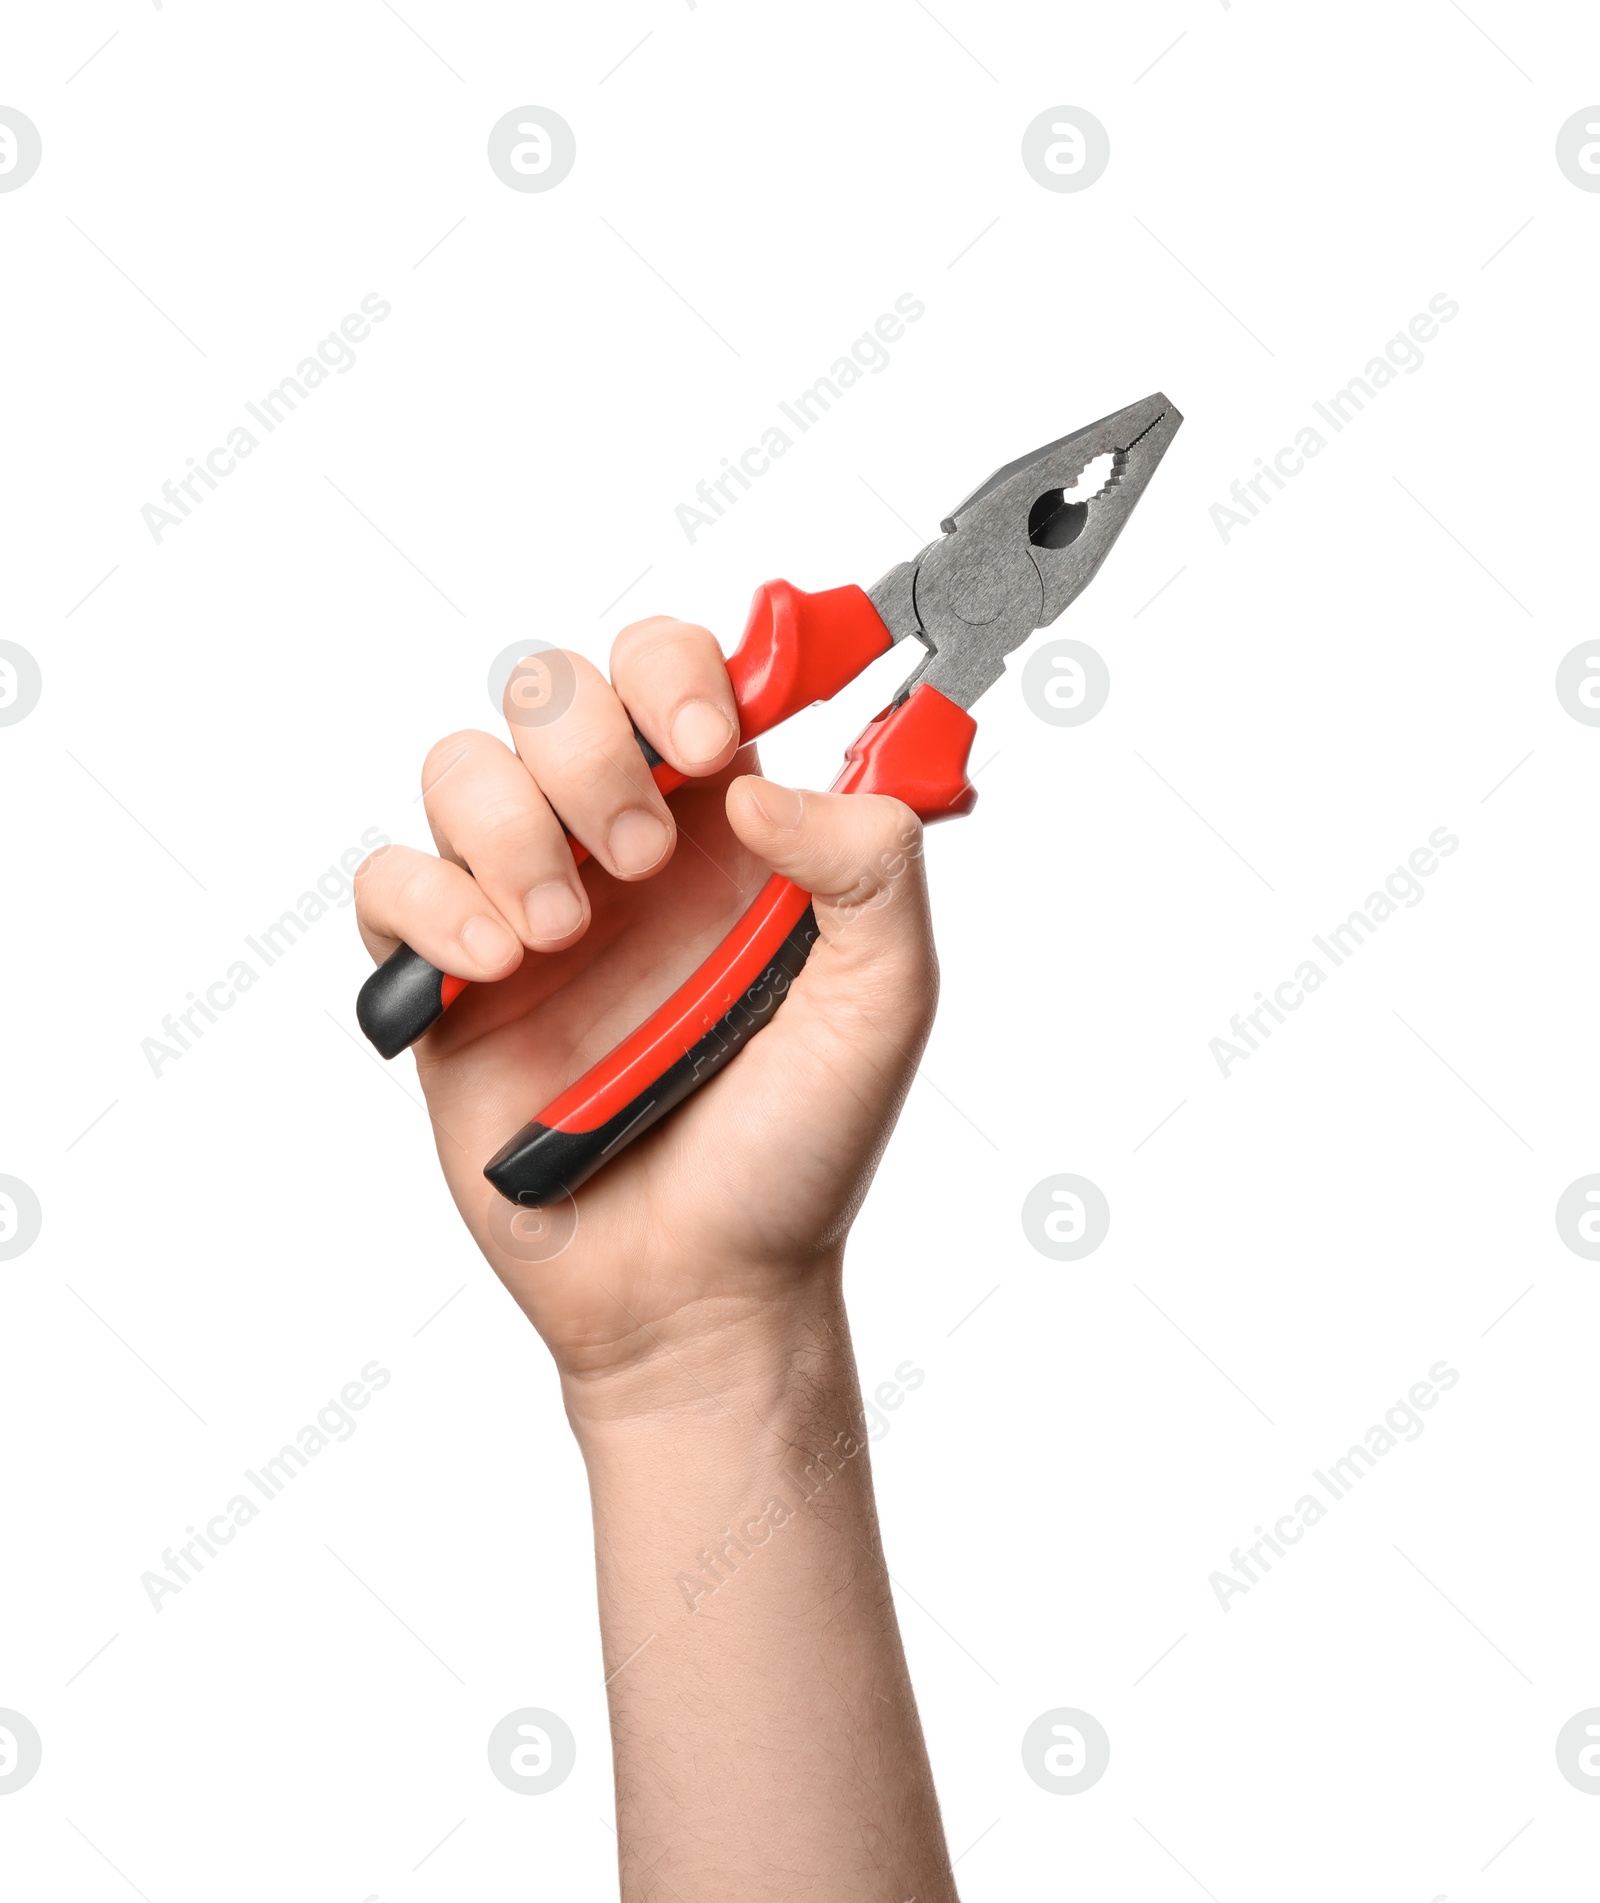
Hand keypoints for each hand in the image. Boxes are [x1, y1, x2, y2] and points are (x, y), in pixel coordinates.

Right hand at [353, 615, 937, 1400]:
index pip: (677, 674)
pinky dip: (432, 904)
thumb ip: (871, 867)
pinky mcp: (446, 984)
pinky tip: (495, 968)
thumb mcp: (884, 1004)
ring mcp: (526, 911)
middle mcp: (619, 853)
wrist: (698, 1289)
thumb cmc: (794, 1154)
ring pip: (461, 765)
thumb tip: (762, 780)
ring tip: (560, 932)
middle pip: (554, 692)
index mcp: (728, 835)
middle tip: (641, 855)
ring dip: (508, 826)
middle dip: (590, 748)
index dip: (677, 670)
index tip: (707, 738)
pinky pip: (389, 880)